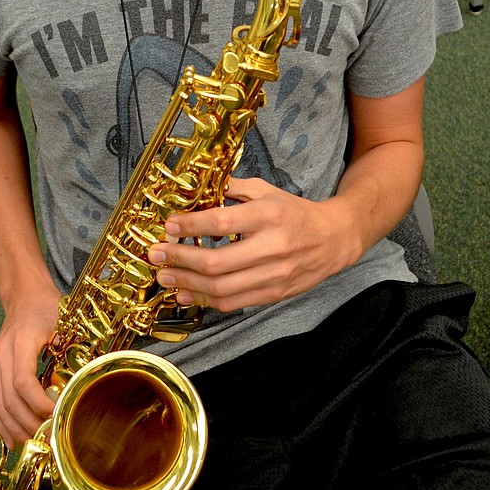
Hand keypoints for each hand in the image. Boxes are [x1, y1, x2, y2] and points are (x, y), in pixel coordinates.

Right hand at [0, 288, 58, 447]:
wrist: (24, 295)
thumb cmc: (47, 308)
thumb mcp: (64, 322)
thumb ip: (70, 350)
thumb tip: (81, 382)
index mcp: (20, 341)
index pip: (22, 382)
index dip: (38, 404)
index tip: (56, 415)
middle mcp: (1, 354)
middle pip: (8, 400)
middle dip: (28, 424)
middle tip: (49, 437)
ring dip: (15, 429)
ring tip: (34, 443)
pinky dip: (0, 424)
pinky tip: (12, 439)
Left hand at [148, 176, 360, 312]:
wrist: (333, 239)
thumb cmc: (294, 212)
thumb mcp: (266, 191)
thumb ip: (231, 189)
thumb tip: (194, 187)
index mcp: (269, 215)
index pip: (222, 222)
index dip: (191, 226)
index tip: (169, 226)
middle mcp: (273, 247)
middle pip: (217, 262)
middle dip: (180, 260)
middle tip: (156, 255)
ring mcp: (274, 275)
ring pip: (222, 288)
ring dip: (186, 285)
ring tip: (164, 277)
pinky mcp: (273, 294)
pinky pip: (233, 303)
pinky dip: (205, 301)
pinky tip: (185, 294)